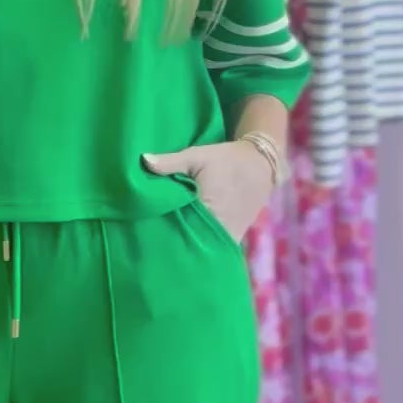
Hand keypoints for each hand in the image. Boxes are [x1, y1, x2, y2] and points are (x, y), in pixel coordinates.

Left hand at [143, 140, 273, 243]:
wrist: (261, 164)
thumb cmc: (226, 159)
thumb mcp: (198, 155)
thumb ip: (170, 162)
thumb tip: (144, 161)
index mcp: (206, 209)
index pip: (175, 228)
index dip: (157, 229)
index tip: (141, 228)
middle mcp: (217, 229)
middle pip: (186, 242)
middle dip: (168, 240)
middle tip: (145, 237)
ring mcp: (226, 237)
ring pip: (199, 248)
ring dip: (183, 244)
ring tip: (161, 241)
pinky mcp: (232, 239)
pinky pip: (211, 247)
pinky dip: (198, 244)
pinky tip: (183, 240)